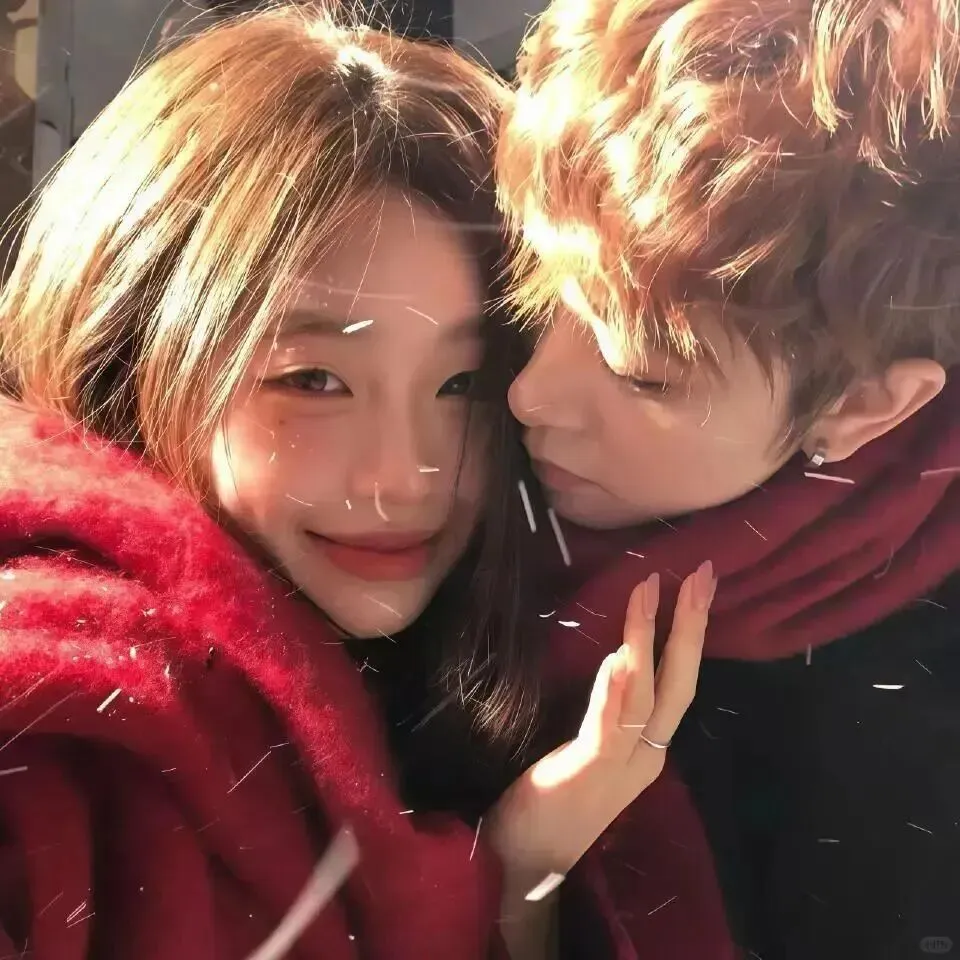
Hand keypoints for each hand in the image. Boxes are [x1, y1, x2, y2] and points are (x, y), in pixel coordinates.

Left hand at [487, 561, 714, 892]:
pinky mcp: (588, 772)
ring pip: (647, 695)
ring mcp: (620, 765)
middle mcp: (645, 754)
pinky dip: (615, 691)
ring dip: (648, 639)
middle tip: (703, 573)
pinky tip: (620, 656)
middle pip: (679, 682)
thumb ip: (610, 709)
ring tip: (651, 589)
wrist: (525, 859)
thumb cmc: (551, 798)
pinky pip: (607, 727)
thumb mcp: (589, 745)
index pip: (677, 680)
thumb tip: (621, 656)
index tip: (695, 585)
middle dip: (692, 626)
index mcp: (646, 746)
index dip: (689, 633)